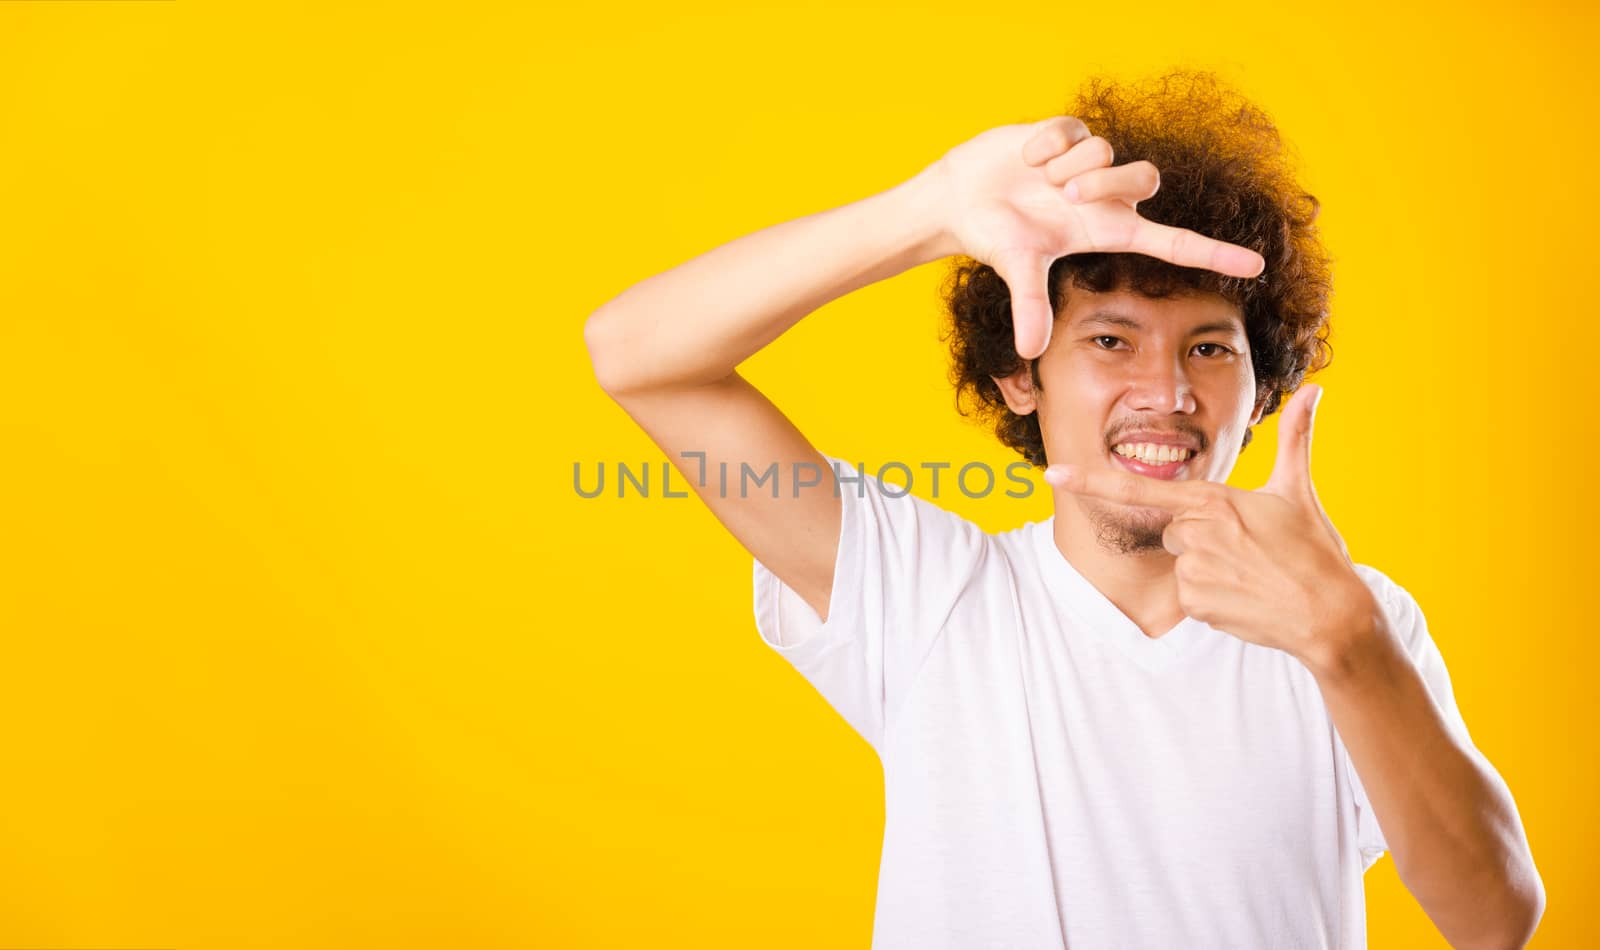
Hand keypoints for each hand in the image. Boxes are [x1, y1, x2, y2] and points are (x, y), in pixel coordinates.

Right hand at [924, 116, 1266, 359]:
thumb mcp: (1015, 269)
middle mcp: (1107, 197)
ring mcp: (1091, 162)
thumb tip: (1031, 351)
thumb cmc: (995, 236)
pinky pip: (1072, 130)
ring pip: (1108, 151)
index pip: (1173, 244)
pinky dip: (1043, 146)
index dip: (1214, 254)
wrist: (961, 197)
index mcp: (1108, 231)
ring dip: (1068, 166)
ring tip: (1037, 179)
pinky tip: (1025, 158)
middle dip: (1104, 183)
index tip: (1257, 267)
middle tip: (1063, 195)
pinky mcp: (1071, 132)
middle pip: (1146, 179)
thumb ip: (1030, 306)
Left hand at [1041, 384, 1375, 669]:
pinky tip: (1243, 598)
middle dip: (1202, 539)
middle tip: (1246, 549)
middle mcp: (1197, 533)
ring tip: (1250, 574)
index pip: (1140, 488)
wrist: (1330, 615)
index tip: (1053, 474)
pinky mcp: (1195, 603)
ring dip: (1208, 570)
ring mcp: (1194, 570)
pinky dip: (1212, 598)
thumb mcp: (1298, 490)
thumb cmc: (1314, 552)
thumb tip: (1314, 389)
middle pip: (1174, 530)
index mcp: (1213, 500)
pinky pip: (1188, 596)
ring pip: (1182, 563)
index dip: (1091, 481)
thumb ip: (1295, 438)